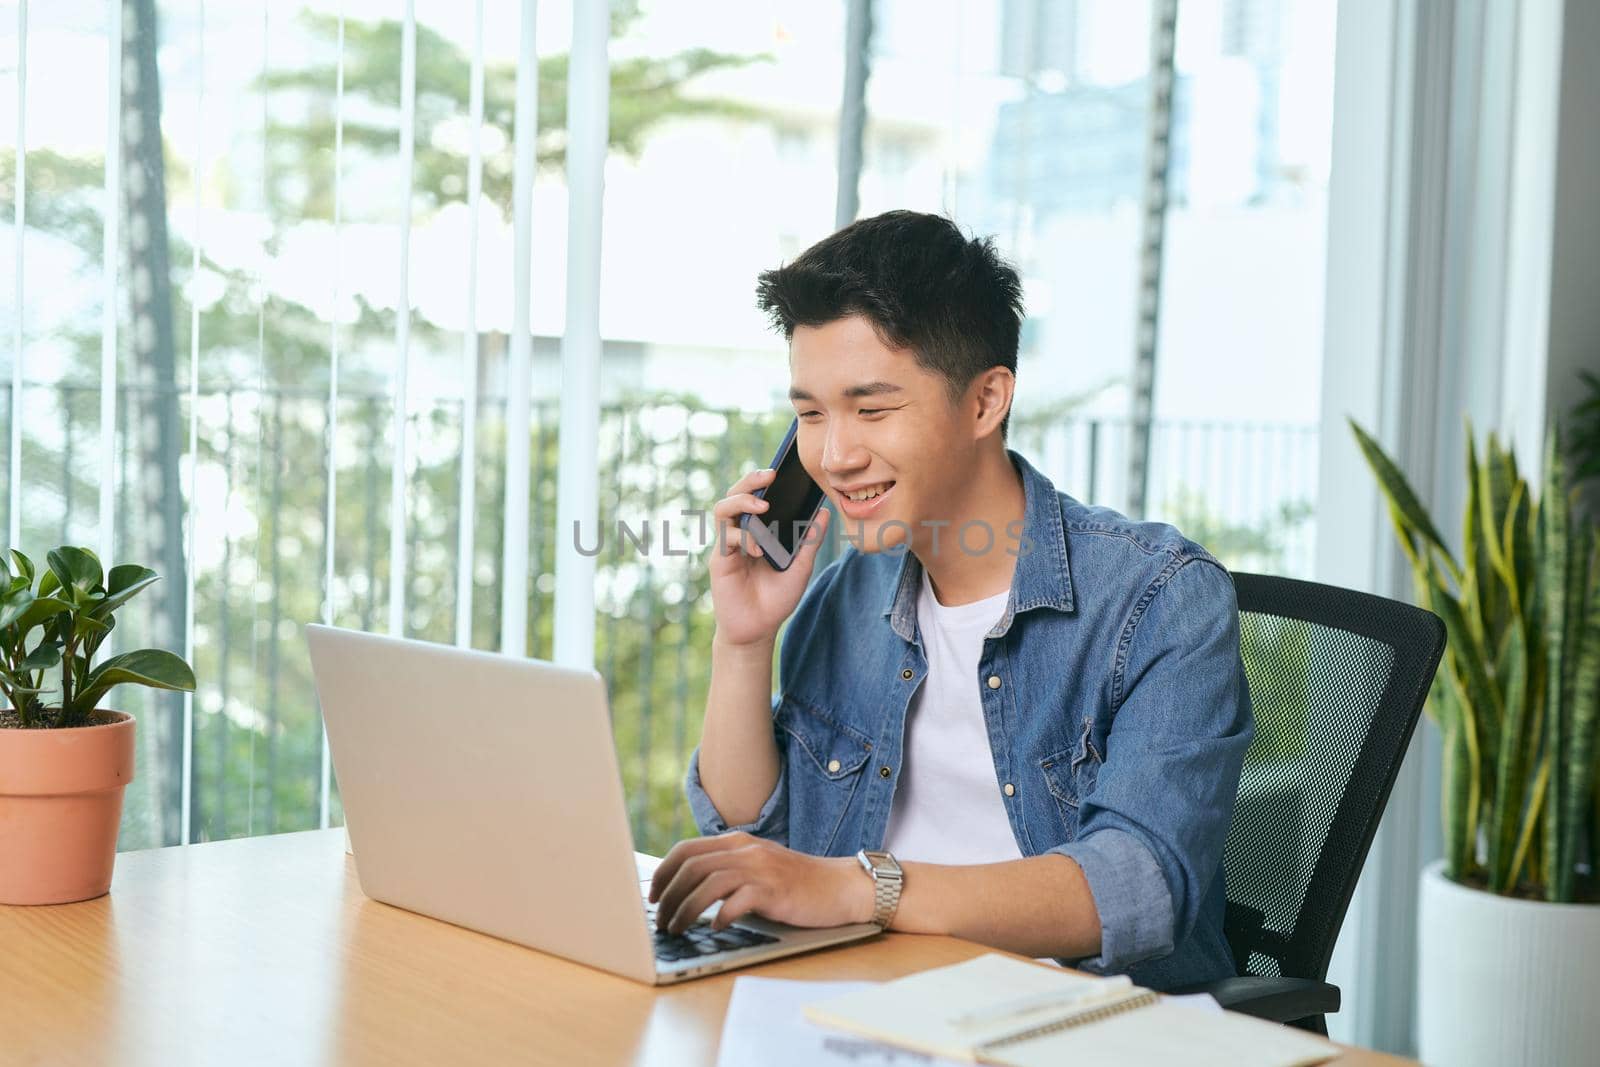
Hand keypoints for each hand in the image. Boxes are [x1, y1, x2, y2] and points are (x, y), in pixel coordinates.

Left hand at [647, 832, 872, 934]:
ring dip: (685, 909)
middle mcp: (746, 850)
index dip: (663, 873)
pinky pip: (738, 900)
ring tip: (677, 928)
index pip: (686, 850)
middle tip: (660, 920)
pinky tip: (716, 927)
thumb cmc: (796, 883)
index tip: (652, 896)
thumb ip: (727, 870)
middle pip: (691, 866)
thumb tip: (685, 891)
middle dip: (668, 896)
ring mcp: (761, 869)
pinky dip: (721, 915)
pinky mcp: (776, 891)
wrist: (841, 886)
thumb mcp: (757, 867)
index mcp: (737, 842)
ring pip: (708, 883)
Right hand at [706, 468, 830, 647]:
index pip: (755, 496)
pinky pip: (726, 539)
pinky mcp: (720, 561)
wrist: (759, 630)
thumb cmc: (776, 599)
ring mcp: (728, 546)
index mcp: (757, 530)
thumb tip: (824, 513)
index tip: (781, 471)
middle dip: (750, 481)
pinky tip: (758, 549)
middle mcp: (739, 533)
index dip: (762, 481)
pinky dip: (743, 538)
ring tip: (762, 507)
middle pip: (735, 495)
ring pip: (723, 509)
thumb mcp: (800, 566)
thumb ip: (809, 540)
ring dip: (742, 502)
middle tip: (769, 476)